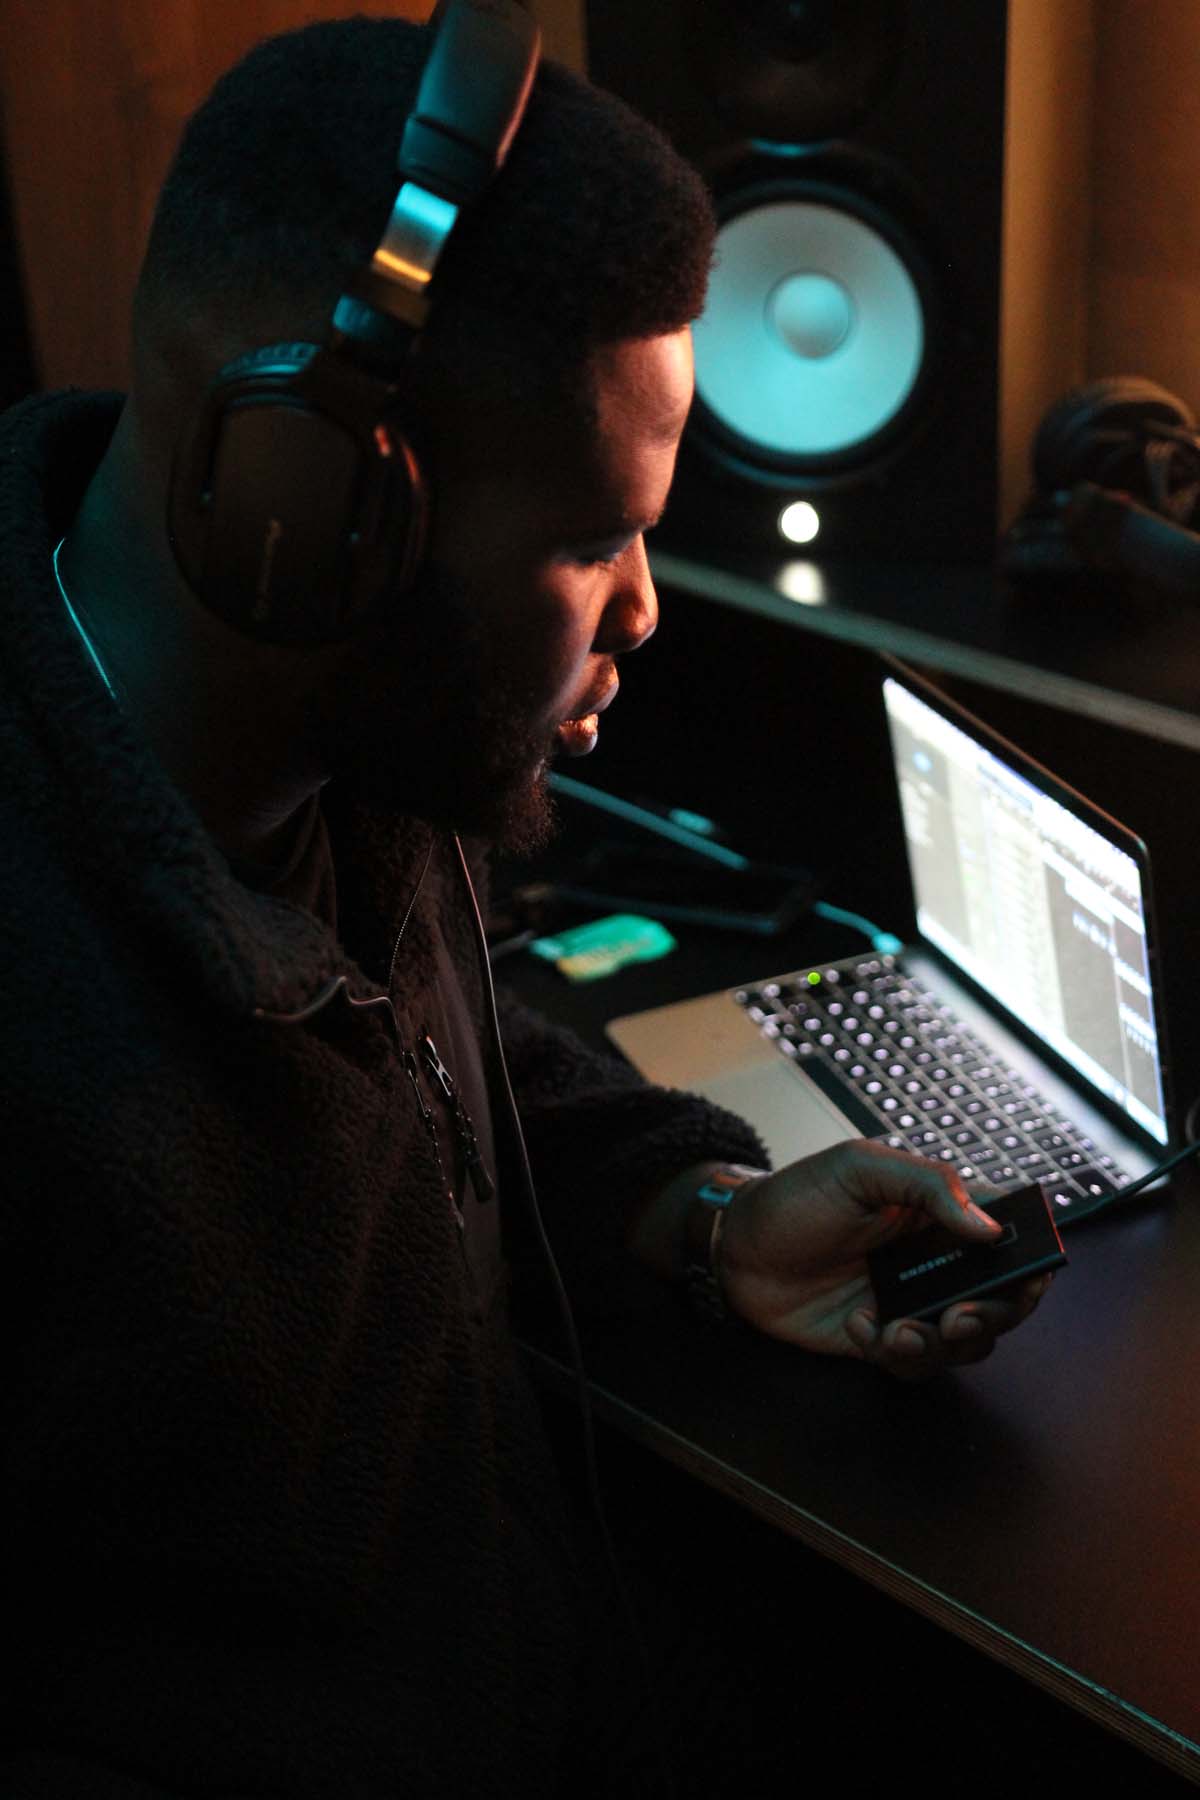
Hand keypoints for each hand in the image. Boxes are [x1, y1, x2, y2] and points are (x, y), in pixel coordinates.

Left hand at [718, 1139, 1052, 1379]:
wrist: (735, 1246)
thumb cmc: (797, 1197)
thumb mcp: (860, 1168)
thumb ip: (928, 1185)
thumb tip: (987, 1227)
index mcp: (940, 1214)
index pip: (1008, 1236)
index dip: (1032, 1259)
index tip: (1032, 1275)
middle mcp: (935, 1262)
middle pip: (1000, 1300)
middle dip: (994, 1315)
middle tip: (961, 1317)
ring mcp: (910, 1302)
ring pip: (964, 1341)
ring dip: (942, 1343)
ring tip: (899, 1329)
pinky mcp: (880, 1337)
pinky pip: (912, 1361)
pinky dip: (892, 1352)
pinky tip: (856, 1323)